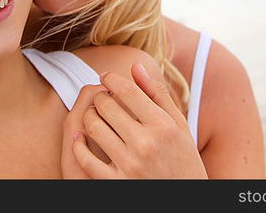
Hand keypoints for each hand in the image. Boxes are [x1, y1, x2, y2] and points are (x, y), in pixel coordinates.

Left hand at [70, 62, 207, 177]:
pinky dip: (79, 145)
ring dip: (89, 117)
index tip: (106, 77)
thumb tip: (135, 66)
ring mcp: (130, 164)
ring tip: (94, 116)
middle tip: (102, 98)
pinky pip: (86, 159)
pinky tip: (81, 138)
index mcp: (163, 125)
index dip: (111, 78)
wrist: (185, 202)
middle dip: (100, 97)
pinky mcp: (117, 184)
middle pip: (106, 105)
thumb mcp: (178, 125)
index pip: (127, 90)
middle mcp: (146, 143)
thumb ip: (157, 94)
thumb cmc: (183, 158)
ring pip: (93, 127)